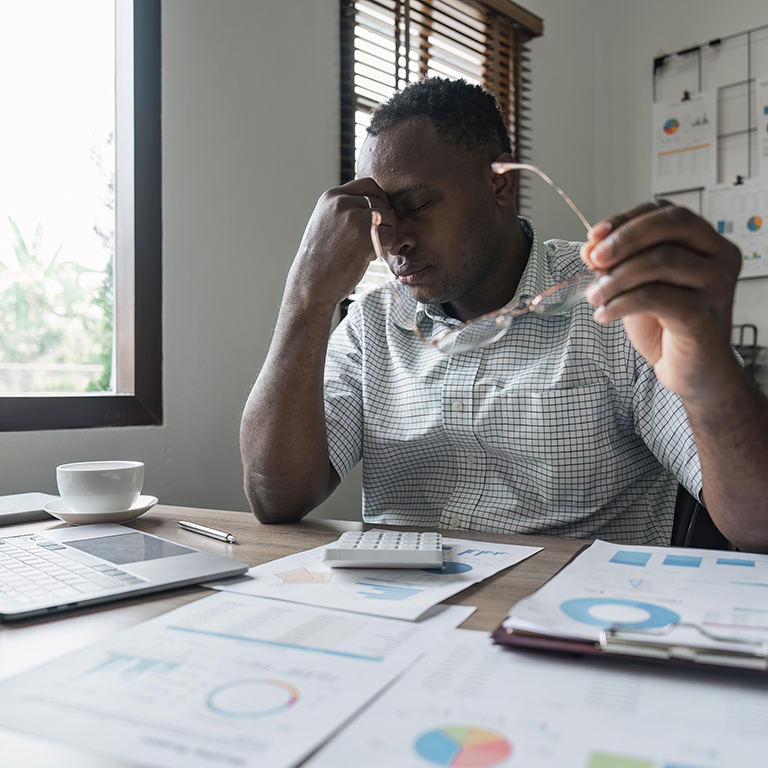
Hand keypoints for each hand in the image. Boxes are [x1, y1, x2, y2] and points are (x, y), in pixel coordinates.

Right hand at [287, 178, 395, 308]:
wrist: (310, 284)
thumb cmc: (320, 259)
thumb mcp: (325, 223)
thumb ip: (344, 209)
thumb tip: (372, 200)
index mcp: (331, 197)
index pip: (369, 185)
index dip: (379, 200)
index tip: (377, 219)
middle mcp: (342, 202)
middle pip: (382, 200)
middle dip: (384, 220)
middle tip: (374, 239)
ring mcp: (353, 218)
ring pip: (390, 217)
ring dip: (387, 233)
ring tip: (371, 248)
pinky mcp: (364, 236)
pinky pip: (392, 235)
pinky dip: (388, 246)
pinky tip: (372, 256)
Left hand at [580, 201, 742, 401]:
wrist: (692, 370)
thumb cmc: (668, 326)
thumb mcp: (639, 286)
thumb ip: (621, 264)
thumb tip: (590, 248)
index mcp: (707, 242)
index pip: (666, 212)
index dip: (627, 219)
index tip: (595, 235)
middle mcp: (719, 257)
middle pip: (670, 226)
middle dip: (624, 239)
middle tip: (594, 258)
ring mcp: (716, 285)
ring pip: (660, 261)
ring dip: (616, 277)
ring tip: (595, 295)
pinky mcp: (703, 315)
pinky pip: (654, 297)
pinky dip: (620, 303)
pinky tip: (604, 314)